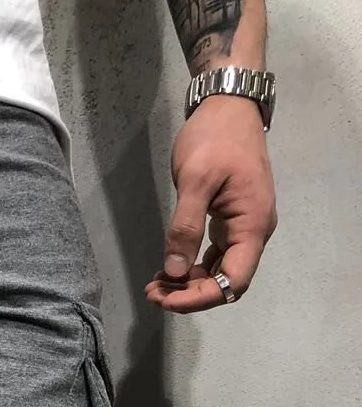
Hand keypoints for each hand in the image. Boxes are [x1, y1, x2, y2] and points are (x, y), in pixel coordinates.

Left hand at [146, 93, 277, 313]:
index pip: (234, 280)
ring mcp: (243, 225)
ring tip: (155, 284)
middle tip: (153, 293)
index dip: (202, 297)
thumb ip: (185, 227)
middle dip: (190, 293)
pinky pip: (215, 254)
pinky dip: (192, 266)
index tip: (168, 300)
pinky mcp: (230, 220)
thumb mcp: (195, 180)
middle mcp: (254, 230)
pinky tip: (168, 268)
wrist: (228, 106)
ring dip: (189, 282)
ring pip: (219, 270)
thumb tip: (175, 271)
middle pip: (227, 281)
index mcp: (252, 224)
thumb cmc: (215, 137)